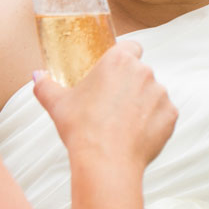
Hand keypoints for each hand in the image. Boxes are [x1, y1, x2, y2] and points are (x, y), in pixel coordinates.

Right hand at [33, 41, 176, 170]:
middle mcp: (144, 72)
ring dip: (142, 104)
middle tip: (112, 105)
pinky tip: (135, 135)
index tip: (113, 73)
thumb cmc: (81, 129)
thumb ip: (46, 85)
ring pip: (152, 94)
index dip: (123, 58)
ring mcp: (161, 93)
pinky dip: (153, 123)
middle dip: (130, 85)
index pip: (130, 47)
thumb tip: (37, 76)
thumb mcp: (57, 104)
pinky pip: (163, 114)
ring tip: (122, 124)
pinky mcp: (171, 115)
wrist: (106, 161)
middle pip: (140, 72)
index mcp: (119, 61)